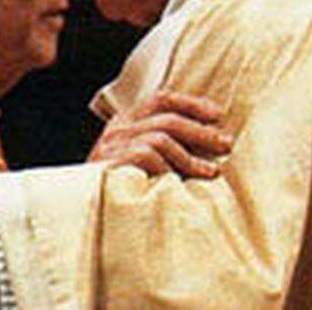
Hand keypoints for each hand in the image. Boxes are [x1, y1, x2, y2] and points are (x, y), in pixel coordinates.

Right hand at [87, 90, 232, 177]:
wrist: (85, 213)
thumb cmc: (122, 190)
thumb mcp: (144, 163)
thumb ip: (165, 146)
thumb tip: (211, 141)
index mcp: (125, 122)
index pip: (161, 99)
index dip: (192, 103)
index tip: (218, 115)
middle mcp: (117, 129)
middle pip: (167, 117)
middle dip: (201, 131)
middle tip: (226, 145)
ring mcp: (111, 145)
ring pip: (161, 137)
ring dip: (191, 156)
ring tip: (211, 172)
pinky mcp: (110, 162)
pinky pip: (148, 156)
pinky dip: (169, 169)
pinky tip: (180, 184)